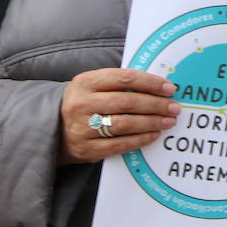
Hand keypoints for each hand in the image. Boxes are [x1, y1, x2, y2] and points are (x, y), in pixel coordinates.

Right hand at [58, 68, 179, 164]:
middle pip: (127, 102)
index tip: (169, 88)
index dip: (150, 82)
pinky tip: (154, 134)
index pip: (124, 78)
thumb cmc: (83, 103)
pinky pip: (119, 144)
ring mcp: (82, 127)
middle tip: (174, 107)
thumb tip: (157, 86)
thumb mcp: (92, 85)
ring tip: (168, 121)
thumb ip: (118, 83)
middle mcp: (82, 103)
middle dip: (155, 104)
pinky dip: (140, 139)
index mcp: (85, 82)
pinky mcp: (86, 148)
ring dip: (151, 122)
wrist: (52, 129)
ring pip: (125, 124)